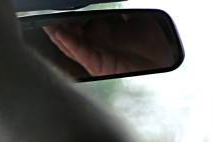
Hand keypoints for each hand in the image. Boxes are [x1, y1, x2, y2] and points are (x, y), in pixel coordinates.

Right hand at [44, 14, 176, 76]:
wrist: (165, 60)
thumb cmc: (153, 44)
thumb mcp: (135, 20)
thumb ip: (120, 14)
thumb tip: (112, 6)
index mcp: (104, 36)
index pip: (81, 27)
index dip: (70, 21)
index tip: (59, 14)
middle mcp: (97, 47)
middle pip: (72, 38)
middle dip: (59, 29)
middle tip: (47, 21)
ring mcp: (95, 56)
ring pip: (71, 46)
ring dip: (59, 36)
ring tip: (47, 27)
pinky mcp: (97, 64)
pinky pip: (80, 53)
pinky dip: (70, 43)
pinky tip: (61, 34)